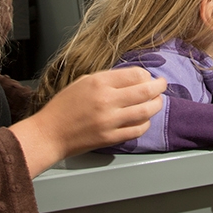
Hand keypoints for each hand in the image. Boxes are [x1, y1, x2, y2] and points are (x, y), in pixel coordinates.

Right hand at [10, 67, 165, 176]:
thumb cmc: (63, 106)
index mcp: (99, 82)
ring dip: (156, 105)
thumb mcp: (83, 82)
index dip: (146, 75)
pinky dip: (145, 123)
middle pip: (145, 91)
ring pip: (146, 111)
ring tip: (157, 101)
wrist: (50, 133)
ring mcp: (110, 121)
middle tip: (162, 85)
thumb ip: (107, 79)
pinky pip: (138, 130)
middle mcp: (107, 100)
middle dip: (159, 87)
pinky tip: (144, 119)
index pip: (134, 74)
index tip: (148, 77)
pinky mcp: (111, 138)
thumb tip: (132, 79)